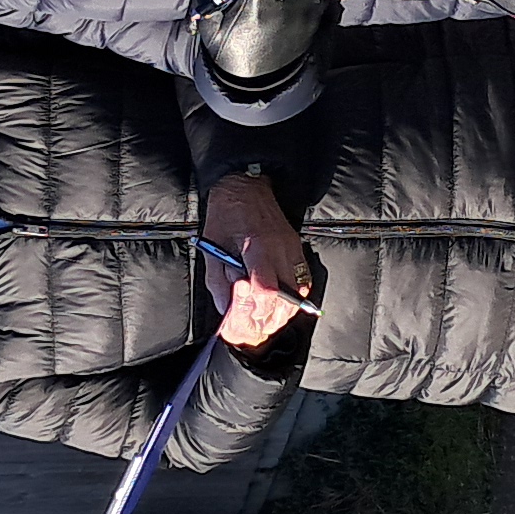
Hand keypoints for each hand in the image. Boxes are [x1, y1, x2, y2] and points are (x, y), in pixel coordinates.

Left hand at [200, 172, 314, 350]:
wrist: (244, 184)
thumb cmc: (225, 213)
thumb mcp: (212, 246)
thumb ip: (218, 281)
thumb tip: (225, 309)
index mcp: (257, 247)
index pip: (266, 290)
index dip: (256, 311)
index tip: (245, 320)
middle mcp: (280, 249)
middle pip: (286, 297)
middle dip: (271, 319)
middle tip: (256, 329)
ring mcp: (292, 248)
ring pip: (299, 291)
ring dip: (284, 311)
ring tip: (268, 321)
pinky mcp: (297, 247)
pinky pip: (303, 279)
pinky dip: (294, 297)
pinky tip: (281, 304)